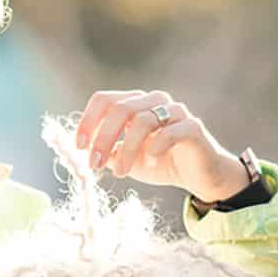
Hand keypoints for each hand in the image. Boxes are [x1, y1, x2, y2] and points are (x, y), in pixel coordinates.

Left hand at [73, 89, 249, 202]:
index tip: (80, 147)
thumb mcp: (126, 160)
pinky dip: (154, 148)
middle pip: (120, 108)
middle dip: (103, 138)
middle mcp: (155, 101)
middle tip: (95, 164)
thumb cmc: (160, 164)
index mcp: (136, 104)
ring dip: (126, 150)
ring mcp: (176, 112)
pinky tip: (150, 163)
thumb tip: (82, 151)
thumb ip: (107, 153)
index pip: (105, 100)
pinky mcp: (193, 127)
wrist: (198, 176)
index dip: (88, 121)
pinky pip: (170, 132)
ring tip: (121, 173)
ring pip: (143, 121)